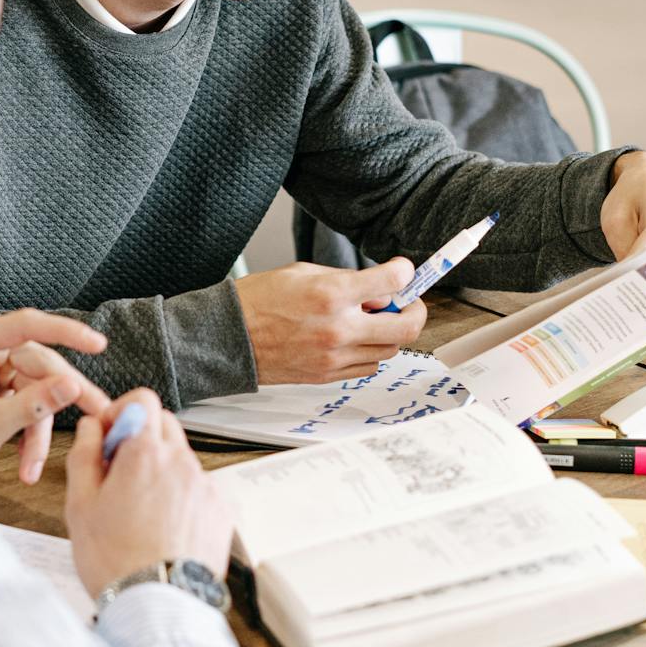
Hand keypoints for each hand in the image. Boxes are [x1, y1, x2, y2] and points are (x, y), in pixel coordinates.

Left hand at [0, 310, 111, 482]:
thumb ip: (32, 406)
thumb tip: (73, 386)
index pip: (27, 325)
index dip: (66, 332)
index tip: (97, 344)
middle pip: (41, 362)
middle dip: (63, 398)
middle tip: (100, 413)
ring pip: (40, 385)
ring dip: (39, 427)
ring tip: (31, 467)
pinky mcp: (1, 373)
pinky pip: (31, 394)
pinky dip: (31, 426)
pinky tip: (25, 458)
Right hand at [64, 390, 233, 594]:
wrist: (158, 607)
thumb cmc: (116, 562)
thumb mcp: (80, 506)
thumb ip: (84, 456)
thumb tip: (90, 429)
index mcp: (145, 454)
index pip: (142, 399)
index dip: (121, 412)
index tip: (108, 437)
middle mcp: (182, 463)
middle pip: (165, 425)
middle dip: (141, 439)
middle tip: (119, 474)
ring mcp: (207, 487)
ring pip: (182, 460)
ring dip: (162, 472)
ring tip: (140, 512)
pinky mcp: (222, 512)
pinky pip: (200, 489)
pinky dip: (182, 498)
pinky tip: (164, 528)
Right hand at [234, 259, 426, 384]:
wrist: (229, 337)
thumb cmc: (259, 301)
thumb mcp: (303, 272)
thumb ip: (345, 279)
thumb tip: (377, 290)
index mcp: (332, 294)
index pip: (392, 282)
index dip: (405, 273)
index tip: (404, 271)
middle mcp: (339, 328)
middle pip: (405, 326)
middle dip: (415, 310)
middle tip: (408, 302)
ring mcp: (335, 356)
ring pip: (390, 349)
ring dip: (390, 332)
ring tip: (374, 320)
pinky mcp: (328, 375)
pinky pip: (368, 366)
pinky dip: (371, 352)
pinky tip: (357, 339)